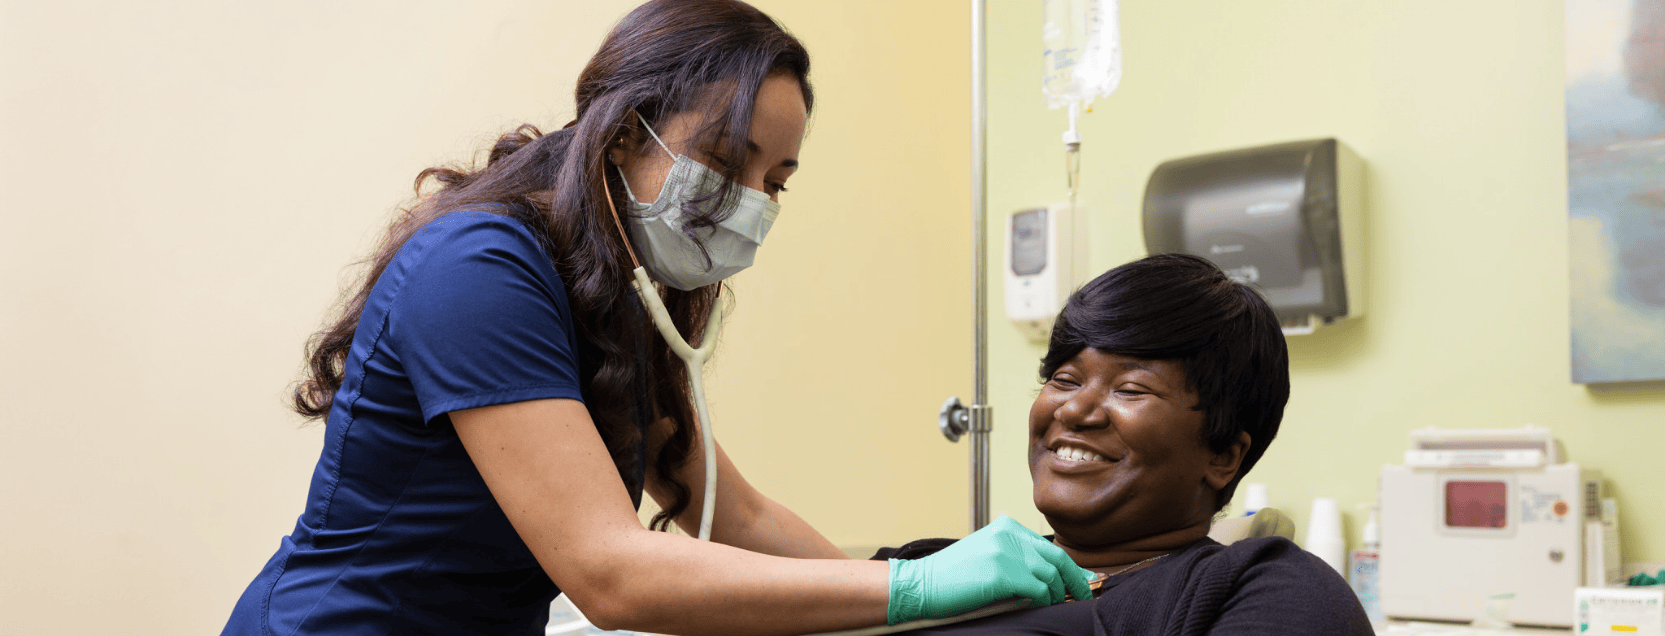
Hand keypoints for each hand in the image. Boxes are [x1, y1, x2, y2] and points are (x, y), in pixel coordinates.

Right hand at [886, 516, 1095, 623]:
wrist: (922, 585)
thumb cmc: (953, 577)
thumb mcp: (988, 555)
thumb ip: (1016, 557)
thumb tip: (1050, 577)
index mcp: (1006, 527)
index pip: (1049, 547)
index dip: (1070, 566)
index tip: (1083, 580)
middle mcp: (1008, 534)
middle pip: (1056, 559)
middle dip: (1075, 580)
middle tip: (1083, 596)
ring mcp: (1005, 552)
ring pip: (1049, 576)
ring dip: (1057, 595)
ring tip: (1056, 605)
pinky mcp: (1002, 573)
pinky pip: (1037, 590)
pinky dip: (1043, 601)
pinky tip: (1040, 607)